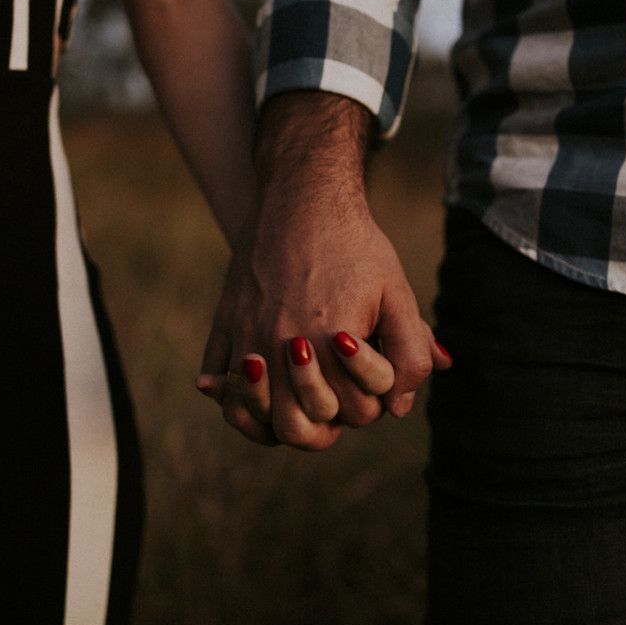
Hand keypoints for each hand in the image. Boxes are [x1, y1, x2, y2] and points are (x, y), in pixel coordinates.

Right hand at [198, 92, 451, 449]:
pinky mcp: (226, 319)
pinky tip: (244, 387)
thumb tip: (398, 408)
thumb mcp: (398, 293)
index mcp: (333, 342)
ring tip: (292, 404)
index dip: (366, 407)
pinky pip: (216, 377)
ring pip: (250, 412)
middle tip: (332, 404)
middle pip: (296, 428)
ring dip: (273, 417)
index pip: (348, 413)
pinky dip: (228, 395)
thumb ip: (409, 351)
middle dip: (322, 424)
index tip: (368, 383)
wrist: (303, 196)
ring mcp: (249, 333)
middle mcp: (285, 343)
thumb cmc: (356, 246)